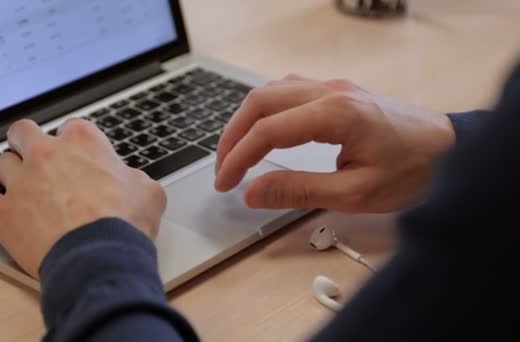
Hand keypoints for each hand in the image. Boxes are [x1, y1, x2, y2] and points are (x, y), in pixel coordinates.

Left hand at [0, 119, 166, 278]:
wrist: (99, 256)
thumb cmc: (125, 224)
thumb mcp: (149, 193)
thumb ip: (134, 178)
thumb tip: (131, 182)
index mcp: (83, 142)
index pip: (72, 128)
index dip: (74, 144)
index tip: (78, 158)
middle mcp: (47, 153)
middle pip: (23, 132)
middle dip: (27, 143)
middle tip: (36, 160)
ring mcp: (20, 180)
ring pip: (0, 163)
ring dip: (8, 174)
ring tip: (18, 190)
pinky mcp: (0, 211)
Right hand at [215, 75, 454, 212]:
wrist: (452, 149)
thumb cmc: (414, 170)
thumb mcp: (355, 192)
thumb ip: (299, 191)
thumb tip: (254, 192)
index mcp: (335, 113)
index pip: (267, 130)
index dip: (238, 158)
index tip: (225, 183)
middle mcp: (331, 91)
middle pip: (260, 100)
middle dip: (232, 135)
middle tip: (223, 167)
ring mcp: (334, 87)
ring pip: (271, 91)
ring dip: (247, 120)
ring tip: (236, 151)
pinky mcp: (339, 92)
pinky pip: (289, 91)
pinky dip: (266, 111)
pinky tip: (264, 130)